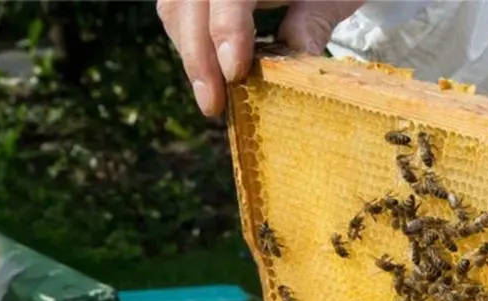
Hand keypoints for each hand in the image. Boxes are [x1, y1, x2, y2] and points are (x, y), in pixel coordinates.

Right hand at [157, 0, 363, 116]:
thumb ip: (313, 24)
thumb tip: (296, 68)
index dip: (227, 28)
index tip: (234, 72)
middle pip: (190, 3)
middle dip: (198, 56)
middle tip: (213, 104)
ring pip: (175, 8)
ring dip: (191, 55)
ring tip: (212, 96)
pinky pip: (176, 11)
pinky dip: (190, 45)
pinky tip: (210, 76)